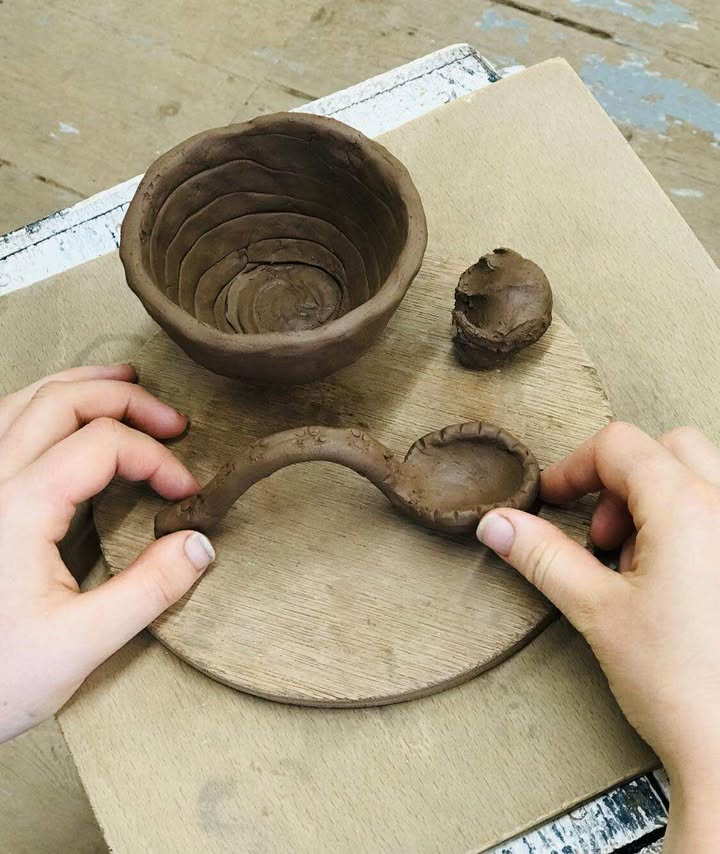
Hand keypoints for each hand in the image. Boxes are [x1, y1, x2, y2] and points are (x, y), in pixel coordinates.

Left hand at [0, 364, 213, 743]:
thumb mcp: (79, 646)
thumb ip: (147, 591)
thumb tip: (199, 545)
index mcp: (20, 509)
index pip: (104, 445)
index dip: (156, 459)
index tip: (186, 491)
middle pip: (64, 402)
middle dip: (127, 402)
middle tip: (173, 421)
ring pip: (26, 401)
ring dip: (82, 386)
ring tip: (125, 383)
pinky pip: (2, 423)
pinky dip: (41, 403)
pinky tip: (61, 413)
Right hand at [477, 422, 719, 849]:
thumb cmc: (683, 687)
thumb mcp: (596, 611)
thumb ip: (542, 555)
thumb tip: (496, 523)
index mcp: (688, 509)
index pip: (620, 446)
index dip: (573, 467)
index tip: (552, 499)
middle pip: (667, 448)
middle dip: (621, 480)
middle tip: (603, 536)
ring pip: (699, 477)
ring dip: (657, 503)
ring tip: (637, 566)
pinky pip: (718, 513)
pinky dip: (688, 526)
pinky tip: (673, 583)